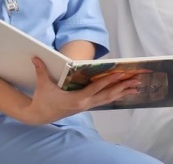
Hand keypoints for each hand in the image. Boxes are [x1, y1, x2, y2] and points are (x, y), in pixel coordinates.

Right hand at [23, 57, 141, 123]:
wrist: (40, 115)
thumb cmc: (43, 99)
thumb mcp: (43, 85)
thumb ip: (41, 70)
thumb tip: (36, 57)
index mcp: (76, 99)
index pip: (96, 88)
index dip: (109, 80)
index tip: (120, 74)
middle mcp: (85, 103)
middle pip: (108, 95)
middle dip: (123, 87)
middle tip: (136, 80)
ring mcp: (87, 105)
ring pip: (108, 99)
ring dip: (122, 92)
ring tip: (136, 87)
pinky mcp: (87, 105)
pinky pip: (104, 100)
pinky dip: (115, 95)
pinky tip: (124, 91)